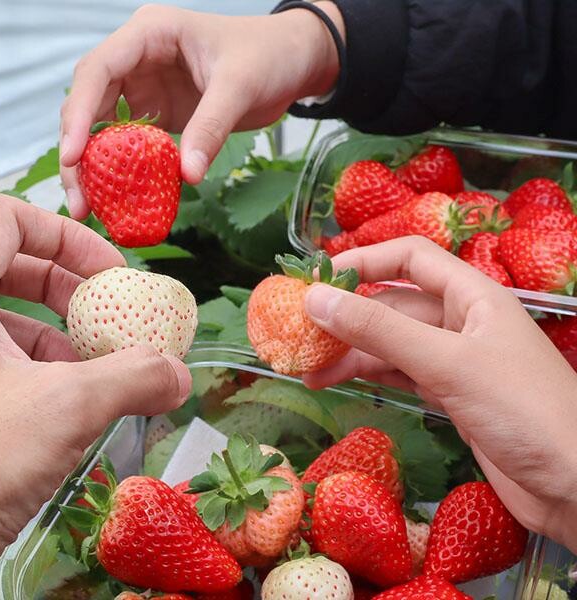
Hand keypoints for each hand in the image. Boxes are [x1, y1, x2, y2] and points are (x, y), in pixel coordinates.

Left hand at [0, 195, 190, 598]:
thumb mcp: (67, 410)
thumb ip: (134, 377)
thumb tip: (177, 373)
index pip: (6, 218)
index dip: (66, 235)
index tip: (107, 278)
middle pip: (5, 266)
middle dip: (67, 289)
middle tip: (107, 322)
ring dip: (52, 338)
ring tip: (90, 376)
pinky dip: (26, 373)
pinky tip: (55, 415)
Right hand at [59, 3, 342, 217]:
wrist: (291, 62)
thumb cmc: (268, 55)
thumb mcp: (240, 86)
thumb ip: (211, 127)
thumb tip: (186, 175)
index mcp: (148, 34)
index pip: (97, 71)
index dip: (79, 113)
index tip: (74, 156)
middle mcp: (135, 60)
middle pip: (87, 104)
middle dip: (77, 151)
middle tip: (78, 199)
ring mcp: (142, 89)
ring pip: (101, 129)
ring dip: (92, 168)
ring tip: (88, 207)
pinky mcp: (155, 116)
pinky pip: (129, 146)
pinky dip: (121, 172)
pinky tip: (118, 200)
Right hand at [303, 236, 576, 551]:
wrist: (576, 485)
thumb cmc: (522, 410)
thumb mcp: (447, 363)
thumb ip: (380, 330)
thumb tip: (314, 298)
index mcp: (473, 295)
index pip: (410, 258)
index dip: (364, 261)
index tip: (318, 280)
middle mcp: (463, 321)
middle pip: (394, 304)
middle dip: (347, 317)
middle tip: (299, 335)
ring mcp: (456, 361)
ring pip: (392, 343)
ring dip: (351, 352)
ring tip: (307, 370)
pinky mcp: (451, 396)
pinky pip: (400, 374)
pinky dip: (369, 376)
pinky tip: (337, 383)